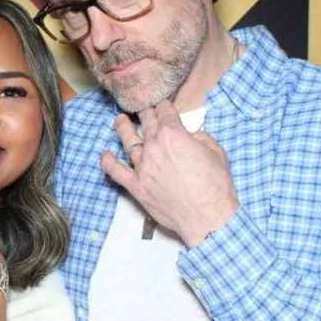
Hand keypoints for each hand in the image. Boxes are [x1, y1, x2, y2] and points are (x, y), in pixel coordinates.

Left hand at [101, 100, 238, 246]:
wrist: (207, 216)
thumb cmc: (215, 186)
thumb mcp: (215, 152)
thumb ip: (200, 137)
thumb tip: (190, 136)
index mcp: (173, 135)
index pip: (165, 112)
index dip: (163, 105)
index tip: (161, 103)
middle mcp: (154, 147)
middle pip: (146, 123)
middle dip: (145, 112)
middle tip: (141, 107)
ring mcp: (142, 167)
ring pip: (128, 141)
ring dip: (123, 128)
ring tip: (119, 120)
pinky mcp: (135, 186)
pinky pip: (115, 171)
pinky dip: (108, 162)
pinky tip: (105, 155)